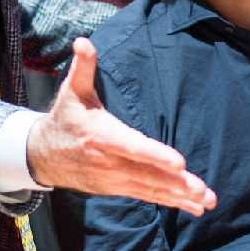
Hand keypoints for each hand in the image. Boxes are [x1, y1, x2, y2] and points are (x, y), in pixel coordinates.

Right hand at [28, 38, 217, 214]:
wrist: (42, 155)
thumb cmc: (64, 118)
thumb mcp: (71, 91)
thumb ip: (83, 67)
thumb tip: (83, 41)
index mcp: (101, 136)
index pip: (132, 147)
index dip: (156, 155)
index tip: (180, 163)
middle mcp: (109, 162)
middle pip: (147, 174)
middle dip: (177, 184)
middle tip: (203, 190)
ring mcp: (114, 179)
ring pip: (151, 189)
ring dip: (180, 197)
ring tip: (206, 201)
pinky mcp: (118, 188)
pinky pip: (148, 196)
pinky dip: (171, 203)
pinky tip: (194, 208)